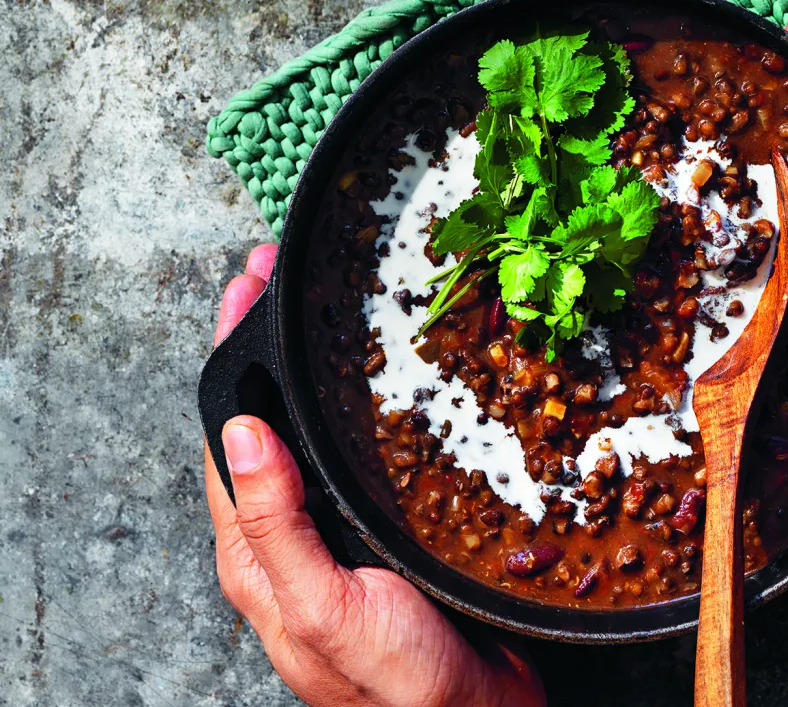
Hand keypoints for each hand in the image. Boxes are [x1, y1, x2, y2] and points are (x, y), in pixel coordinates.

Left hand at [206, 244, 544, 706]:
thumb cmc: (400, 684)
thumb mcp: (327, 606)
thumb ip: (277, 526)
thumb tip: (242, 431)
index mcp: (256, 555)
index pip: (226, 433)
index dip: (231, 356)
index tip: (246, 288)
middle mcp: (287, 542)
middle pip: (262, 427)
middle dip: (263, 351)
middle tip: (279, 280)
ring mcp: (335, 539)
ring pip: (310, 440)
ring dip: (311, 375)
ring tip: (327, 315)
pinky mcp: (381, 539)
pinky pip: (355, 462)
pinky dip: (354, 412)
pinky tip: (383, 389)